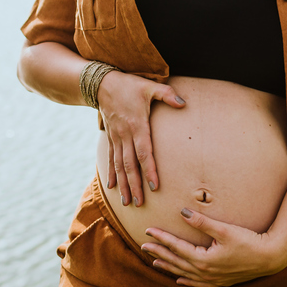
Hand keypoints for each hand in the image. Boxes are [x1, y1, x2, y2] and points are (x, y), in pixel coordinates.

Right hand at [97, 70, 184, 206]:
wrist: (103, 83)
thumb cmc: (130, 85)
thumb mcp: (149, 86)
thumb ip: (167, 94)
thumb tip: (183, 103)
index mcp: (137, 125)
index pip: (144, 152)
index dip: (149, 169)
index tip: (154, 186)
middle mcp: (125, 135)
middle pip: (130, 164)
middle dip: (135, 185)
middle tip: (139, 203)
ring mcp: (116, 137)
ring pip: (119, 165)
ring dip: (123, 184)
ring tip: (126, 202)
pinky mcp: (110, 137)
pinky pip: (110, 158)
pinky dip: (111, 173)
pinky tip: (111, 187)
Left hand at [140, 208, 286, 286]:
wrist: (269, 258)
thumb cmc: (248, 241)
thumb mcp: (224, 229)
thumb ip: (202, 221)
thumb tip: (182, 212)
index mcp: (203, 259)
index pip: (176, 247)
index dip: (161, 238)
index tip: (148, 231)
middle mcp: (204, 272)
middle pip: (176, 261)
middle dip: (159, 253)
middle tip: (143, 246)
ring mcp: (212, 279)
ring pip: (184, 273)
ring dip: (168, 267)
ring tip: (154, 263)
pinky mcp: (220, 282)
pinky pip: (197, 284)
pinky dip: (186, 281)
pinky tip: (179, 280)